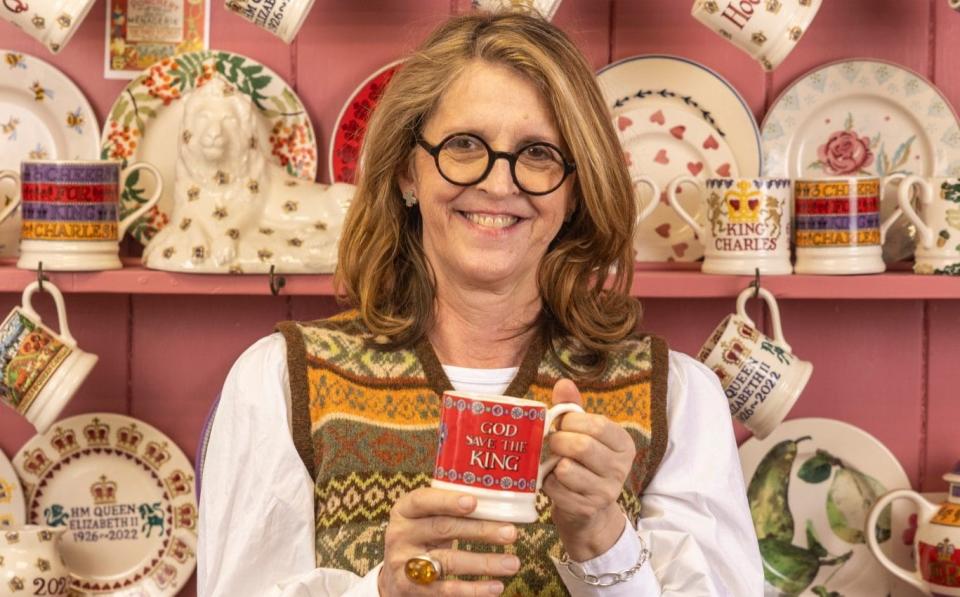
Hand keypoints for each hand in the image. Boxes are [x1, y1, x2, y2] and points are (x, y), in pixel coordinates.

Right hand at [378, 487, 519, 595]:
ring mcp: (404, 563)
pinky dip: (473, 590)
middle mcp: (401, 535)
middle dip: (481, 530)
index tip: (474, 502)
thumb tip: (500, 503)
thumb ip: (450, 509)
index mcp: (404, 510)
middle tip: (511, 533)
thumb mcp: (426, 518)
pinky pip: (446, 590)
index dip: (448, 501)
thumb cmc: (422, 535)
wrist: (395, 574)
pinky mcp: (412, 589)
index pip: (424, 500)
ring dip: (484, 562)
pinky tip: (496, 587)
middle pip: (443, 529)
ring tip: (512, 563)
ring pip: (448, 561)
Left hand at [543, 379, 635, 561]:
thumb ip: (573, 408)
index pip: (598, 424)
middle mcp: (620, 468)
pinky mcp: (586, 509)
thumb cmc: (583, 463)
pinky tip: (554, 482)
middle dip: (558, 440)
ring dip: (552, 463)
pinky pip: (555, 488)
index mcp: (624, 445)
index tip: (563, 424)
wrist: (588, 513)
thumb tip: (563, 383)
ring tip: (554, 463)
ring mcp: (605, 492)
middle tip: (553, 443)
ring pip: (566, 468)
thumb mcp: (583, 434)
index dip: (572, 421)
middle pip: (581, 445)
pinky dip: (547, 482)